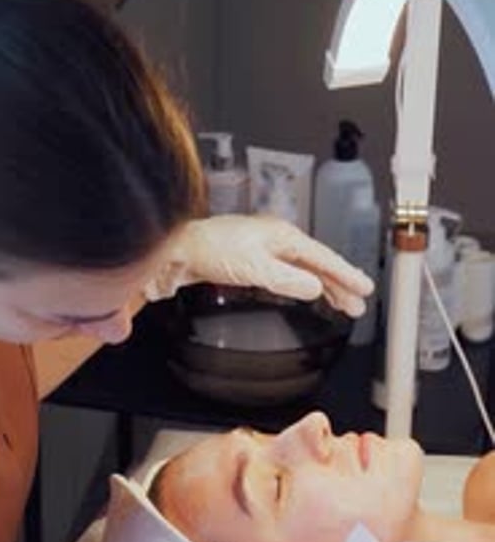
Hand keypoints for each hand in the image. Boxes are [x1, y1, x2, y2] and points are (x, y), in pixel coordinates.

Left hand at [144, 215, 373, 317]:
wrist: (176, 250)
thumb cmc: (209, 250)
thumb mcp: (255, 268)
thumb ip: (287, 279)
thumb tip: (314, 288)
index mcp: (283, 236)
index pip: (323, 258)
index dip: (346, 275)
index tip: (364, 289)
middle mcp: (276, 239)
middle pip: (317, 264)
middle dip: (339, 285)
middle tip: (357, 305)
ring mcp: (264, 249)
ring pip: (303, 269)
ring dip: (323, 286)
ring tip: (340, 304)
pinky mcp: (251, 260)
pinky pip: (288, 273)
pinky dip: (303, 284)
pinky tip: (306, 292)